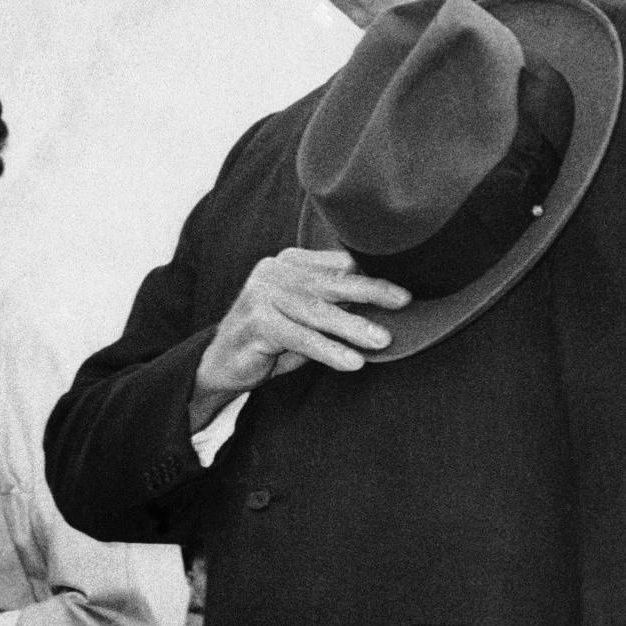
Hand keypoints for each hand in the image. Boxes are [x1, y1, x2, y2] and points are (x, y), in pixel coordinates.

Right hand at [191, 248, 409, 425]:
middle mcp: (274, 271)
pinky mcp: (255, 322)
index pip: (336, 265)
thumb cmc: (271, 340)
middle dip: (370, 291)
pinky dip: (328, 350)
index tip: (402, 288)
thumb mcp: (306, 317)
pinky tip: (351, 362)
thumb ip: (333, 305)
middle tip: (403, 301)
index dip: (370, 275)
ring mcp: (262, 295)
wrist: (222, 364)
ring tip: (381, 339)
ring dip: (353, 326)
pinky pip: (300, 338)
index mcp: (290, 262)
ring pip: (317, 311)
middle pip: (330, 281)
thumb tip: (383, 303)